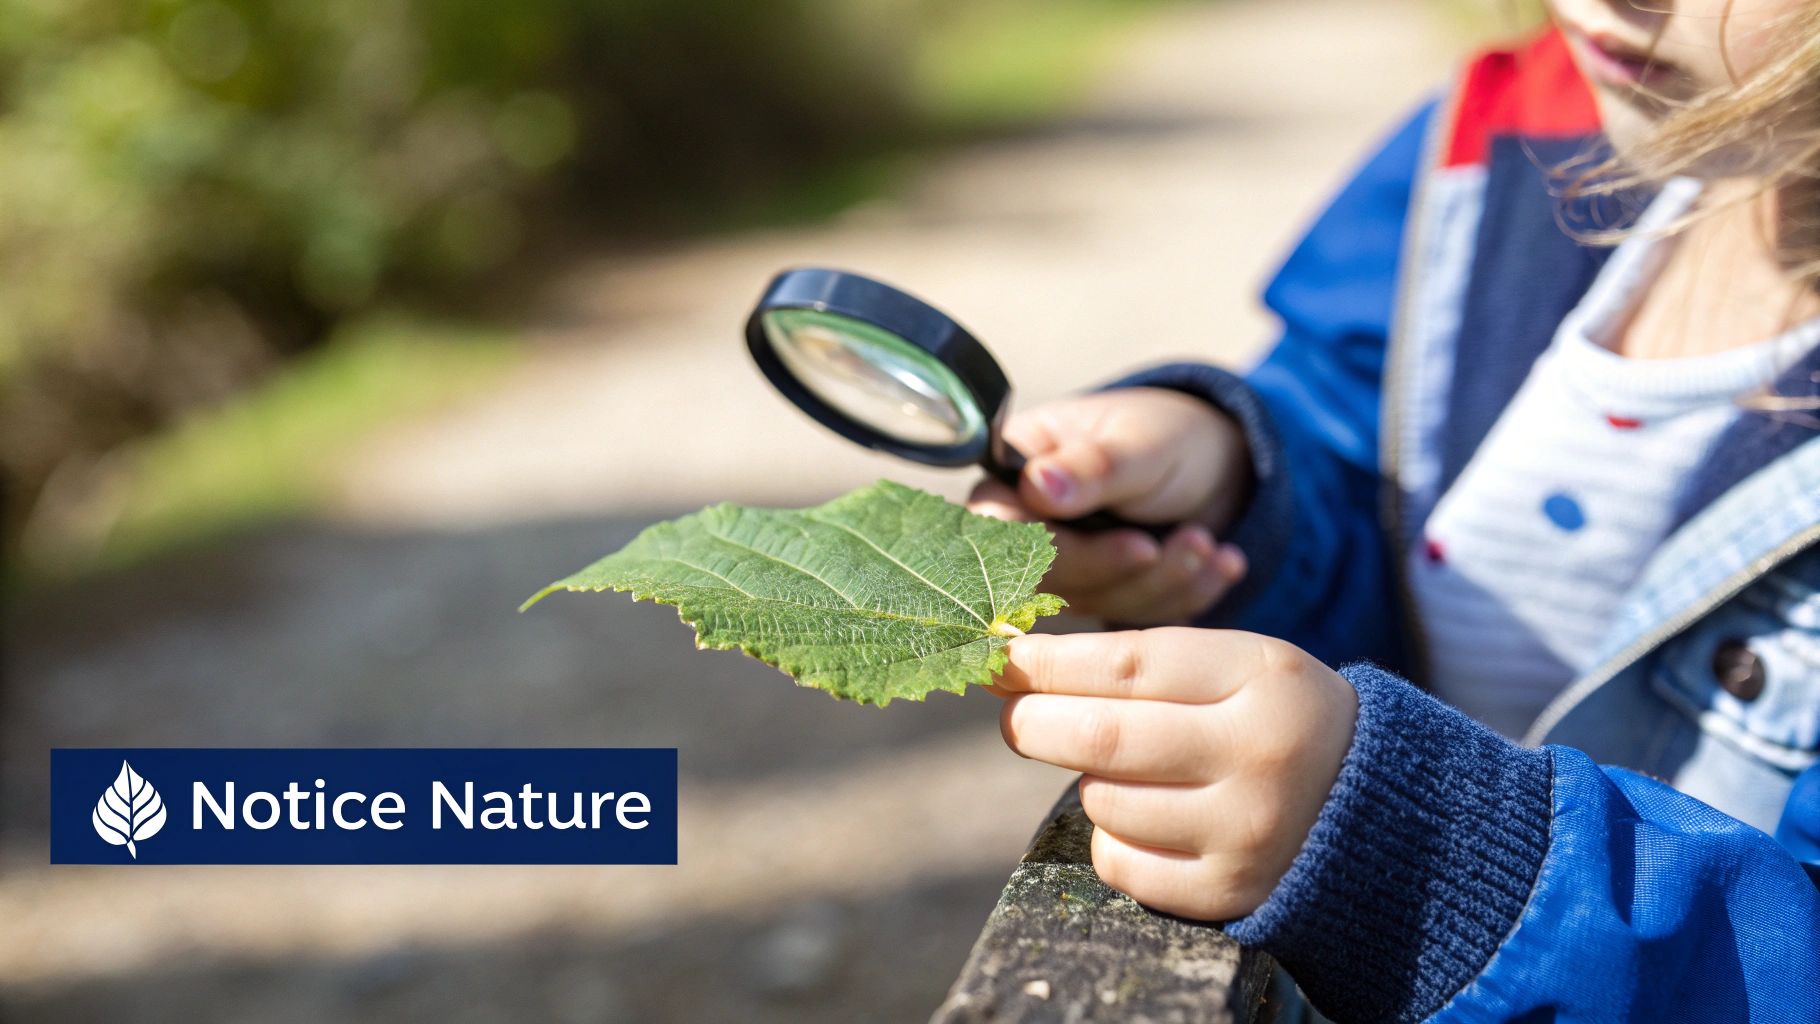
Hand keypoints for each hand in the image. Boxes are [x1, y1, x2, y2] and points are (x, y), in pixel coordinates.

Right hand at [967, 388, 1251, 624]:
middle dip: (1130, 570)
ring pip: (1095, 604)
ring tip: (1210, 543)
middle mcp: (1026, 526)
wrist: (1218, 463)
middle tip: (1195, 541)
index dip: (1070, 553)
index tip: (1140, 547)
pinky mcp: (1098, 596)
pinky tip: (1222, 564)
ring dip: (1165, 581)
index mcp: (1013, 476)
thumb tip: (1038, 486)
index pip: (1006, 534)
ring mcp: (1062, 567)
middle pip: (1050, 581)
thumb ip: (1091, 467)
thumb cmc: (1167, 436)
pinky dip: (1183, 596)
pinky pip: (1130, 618)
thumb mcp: (1138, 444)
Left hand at [993, 628, 1356, 920]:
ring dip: (1090, 782)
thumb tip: (1013, 665)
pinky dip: (1112, 838)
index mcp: (1262, 677)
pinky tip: (1149, 820)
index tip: (1000, 657)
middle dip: (1034, 722)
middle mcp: (1258, 755)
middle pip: (1101, 737)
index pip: (1126, 665)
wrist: (1374, 810)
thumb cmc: (1274, 719)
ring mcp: (1244, 831)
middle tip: (1014, 716)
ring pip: (1104, 801)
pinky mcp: (1228, 893)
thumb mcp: (1235, 666)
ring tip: (1130, 771)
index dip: (1046, 663)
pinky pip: (1121, 863)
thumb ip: (1135, 661)